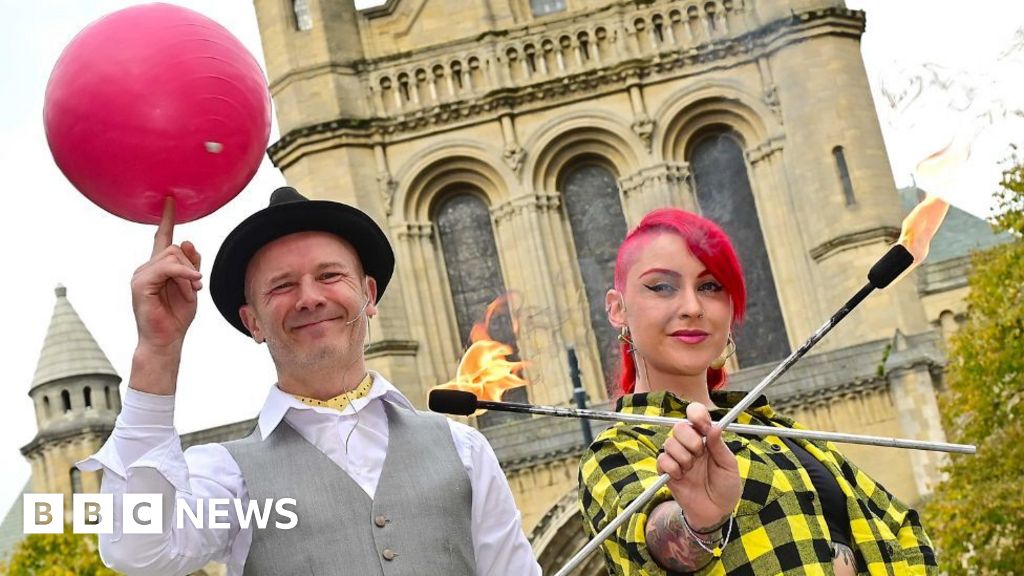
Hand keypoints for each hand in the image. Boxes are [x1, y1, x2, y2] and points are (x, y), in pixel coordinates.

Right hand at [130, 197, 202, 350]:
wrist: (166, 340)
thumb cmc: (177, 316)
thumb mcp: (192, 287)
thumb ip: (191, 265)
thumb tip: (189, 241)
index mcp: (158, 267)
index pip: (162, 238)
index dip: (167, 219)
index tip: (170, 200)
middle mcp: (146, 267)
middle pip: (175, 247)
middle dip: (191, 267)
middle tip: (195, 288)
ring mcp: (141, 274)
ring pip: (172, 256)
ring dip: (189, 275)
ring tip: (190, 293)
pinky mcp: (140, 283)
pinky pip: (167, 267)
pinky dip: (184, 274)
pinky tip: (193, 285)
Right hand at [657, 402, 740, 530]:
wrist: (715, 513)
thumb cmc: (726, 488)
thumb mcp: (729, 466)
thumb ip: (720, 446)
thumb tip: (715, 427)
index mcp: (706, 438)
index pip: (696, 416)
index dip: (697, 415)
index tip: (703, 425)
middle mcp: (690, 445)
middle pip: (679, 426)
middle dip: (690, 439)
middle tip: (700, 454)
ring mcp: (677, 457)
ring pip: (669, 443)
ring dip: (683, 456)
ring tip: (691, 469)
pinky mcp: (666, 471)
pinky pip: (662, 460)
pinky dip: (673, 468)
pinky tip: (682, 476)